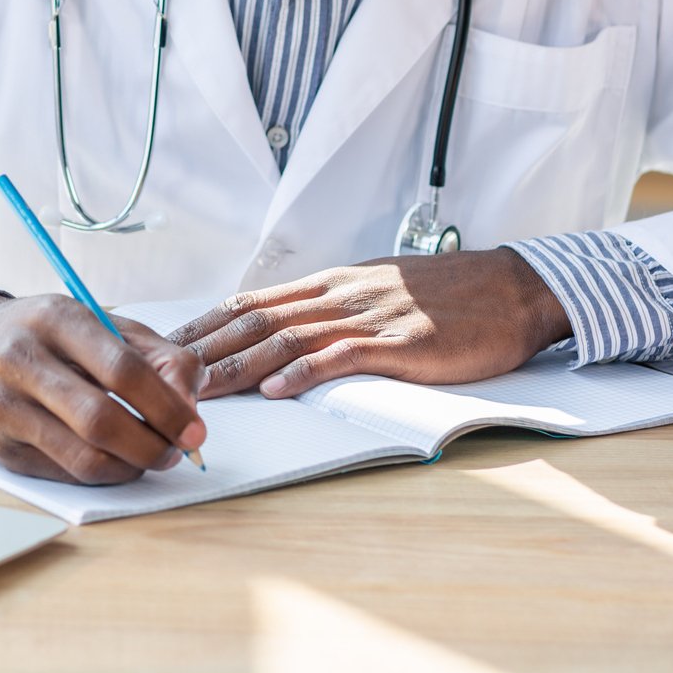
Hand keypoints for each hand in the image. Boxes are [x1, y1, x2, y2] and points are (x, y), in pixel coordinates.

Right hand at [0, 293, 205, 484]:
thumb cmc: (43, 335)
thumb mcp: (100, 323)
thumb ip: (156, 355)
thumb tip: (190, 403)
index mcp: (56, 318)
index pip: (123, 369)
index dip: (167, 406)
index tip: (195, 428)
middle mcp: (21, 359)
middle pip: (102, 420)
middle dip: (153, 445)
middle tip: (176, 451)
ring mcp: (2, 405)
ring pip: (83, 457)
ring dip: (130, 467)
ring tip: (149, 458)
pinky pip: (63, 473)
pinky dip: (101, 474)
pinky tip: (114, 460)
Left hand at [170, 249, 572, 398]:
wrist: (513, 288)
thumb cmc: (448, 296)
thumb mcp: (378, 291)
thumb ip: (333, 309)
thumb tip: (286, 329)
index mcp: (331, 284)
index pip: (251, 302)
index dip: (204, 325)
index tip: (164, 347)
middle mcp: (340, 294)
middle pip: (256, 319)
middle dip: (204, 348)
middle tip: (159, 373)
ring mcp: (369, 316)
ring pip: (288, 337)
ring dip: (238, 365)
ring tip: (198, 388)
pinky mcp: (401, 341)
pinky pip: (344, 355)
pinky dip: (306, 372)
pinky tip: (278, 389)